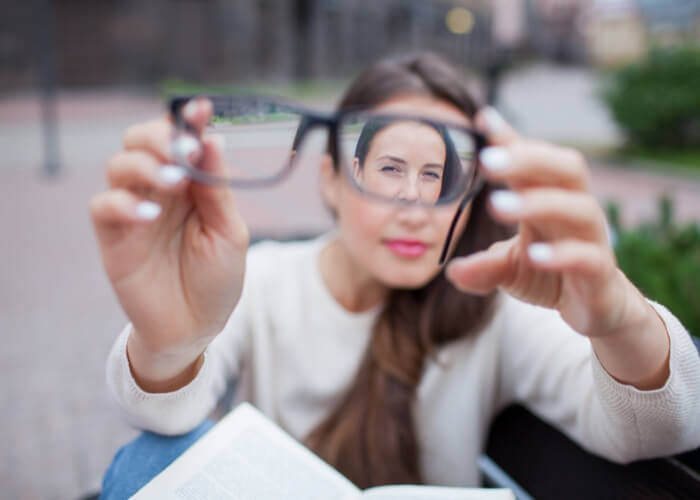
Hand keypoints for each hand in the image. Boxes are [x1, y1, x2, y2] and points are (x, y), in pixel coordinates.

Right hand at [90, 98, 248, 385]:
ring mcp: (134, 210)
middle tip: (185, 151)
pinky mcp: (114, 236)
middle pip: (141, 140)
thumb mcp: (229, 232)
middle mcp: (159, 190)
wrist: (196, 327)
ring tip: (174, 182)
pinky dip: (124, 203)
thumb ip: (217, 189)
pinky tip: (150, 215)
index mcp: (191, 185)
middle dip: (160, 137)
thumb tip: (213, 138)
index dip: (188, 120)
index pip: (182, 140)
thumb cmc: (217, 278)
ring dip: (145, 165)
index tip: (202, 107)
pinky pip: (104, 206)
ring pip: (119, 165)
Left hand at [446, 109, 654, 340]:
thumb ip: (482, 266)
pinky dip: (562, 253)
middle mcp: (574, 210)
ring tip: (497, 205)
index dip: (510, 139)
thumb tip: (451, 271)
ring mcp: (592, 239)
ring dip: (538, 203)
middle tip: (487, 161)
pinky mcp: (601, 273)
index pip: (532, 161)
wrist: (597, 310)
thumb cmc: (550, 274)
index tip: (482, 120)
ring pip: (578, 208)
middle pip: (563, 168)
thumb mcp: (509, 267)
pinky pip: (588, 257)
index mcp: (549, 198)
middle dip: (527, 159)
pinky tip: (534, 254)